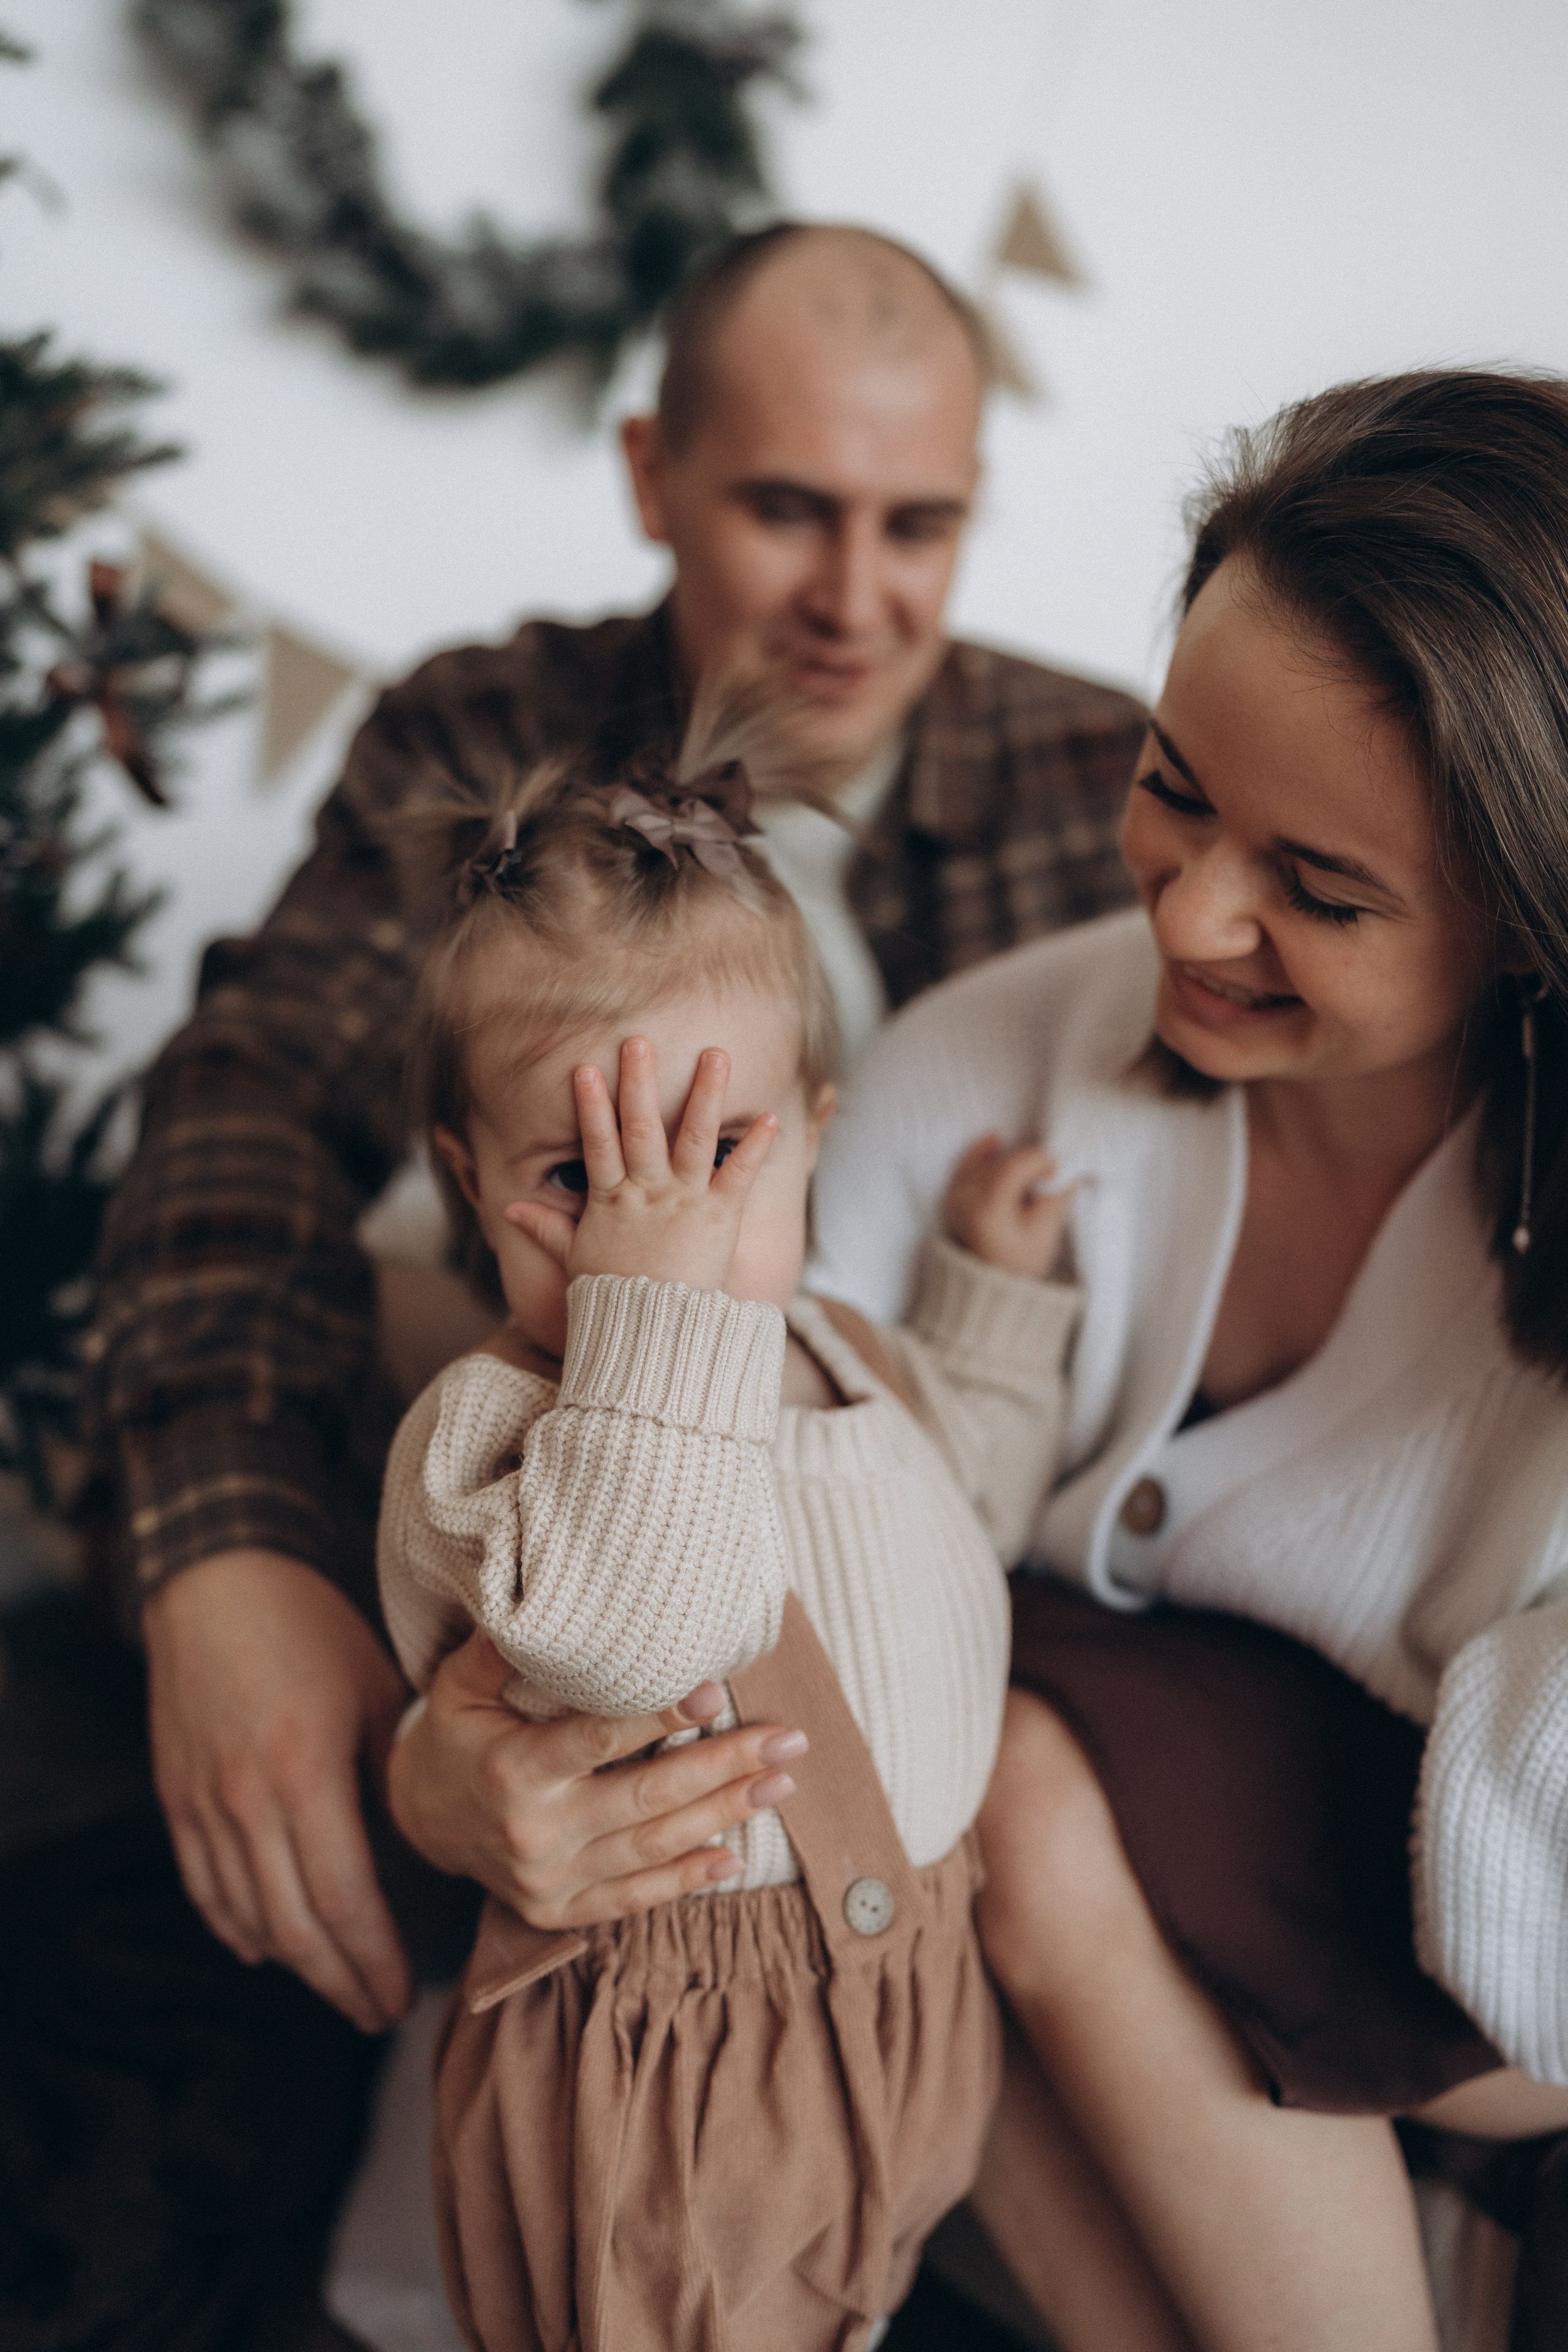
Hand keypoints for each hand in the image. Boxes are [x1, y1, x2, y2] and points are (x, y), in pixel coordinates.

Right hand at [143, 1550, 412, 2032]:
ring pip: (248, 1918)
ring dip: (296, 1965)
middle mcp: (245, 1803)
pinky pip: (205, 1887)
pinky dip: (239, 1928)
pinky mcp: (177, 1799)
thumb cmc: (310, 1628)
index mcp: (303, 1776)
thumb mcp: (375, 1691)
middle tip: (380, 2013)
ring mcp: (203, 1805)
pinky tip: (268, 1948)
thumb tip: (439, 1834)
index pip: (343, 1901)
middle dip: (341, 1982)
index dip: (375, 1960)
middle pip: (294, 1928)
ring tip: (339, 1989)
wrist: (218, 1581)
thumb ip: (397, 1771)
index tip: (403, 1998)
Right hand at [386, 1628, 807, 1927]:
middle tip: (787, 1740)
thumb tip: (549, 1591)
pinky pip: (632, 1900)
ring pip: (652, 1848)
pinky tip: (733, 1856)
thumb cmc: (457, 1732)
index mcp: (513, 1769)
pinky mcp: (558, 1911)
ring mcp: (548, 1879)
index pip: (596, 1741)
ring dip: (725, 1816)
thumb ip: (503, 1646)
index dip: (656, 1718)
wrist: (418, 1818)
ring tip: (780, 1784)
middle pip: (646, 1798)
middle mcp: (534, 1832)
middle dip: (724, 1767)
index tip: (712, 1691)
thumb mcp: (460, 1682)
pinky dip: (685, 1881)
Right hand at [504, 1037, 775, 1292]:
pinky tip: (770, 1117)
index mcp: (611, 1199)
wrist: (649, 1334)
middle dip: (639, 1083)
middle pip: (641, 1128)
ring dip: (706, 1094)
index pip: (597, 1143)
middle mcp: (646, 1192)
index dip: (591, 1106)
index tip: (586, 1069)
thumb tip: (509, 1210)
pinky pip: (738, 1174)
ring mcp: (684, 1201)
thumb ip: (546, 1228)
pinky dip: (754, 1147)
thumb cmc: (611, 1298)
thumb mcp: (574, 1258)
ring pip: (693, 1137)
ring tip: (717, 1055)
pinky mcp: (719, 1217)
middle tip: (639, 1040)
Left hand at [943, 1133, 1072, 1278]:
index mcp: (988, 1209)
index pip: (1017, 1164)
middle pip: (1003, 1161)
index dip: (1042, 1162)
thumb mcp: (1043, 1235)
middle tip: (1047, 1179)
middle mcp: (965, 1199)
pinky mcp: (949, 1199)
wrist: (982, 1293)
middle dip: (1028, 1162)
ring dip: (1010, 1161)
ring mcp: (953, 1198)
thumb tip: (1068, 1170)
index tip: (1057, 1174)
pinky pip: (964, 1165)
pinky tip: (995, 1139)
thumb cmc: (1016, 1269)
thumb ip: (1055, 1197)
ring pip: (986, 1161)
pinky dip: (980, 1152)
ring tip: (1028, 1180)